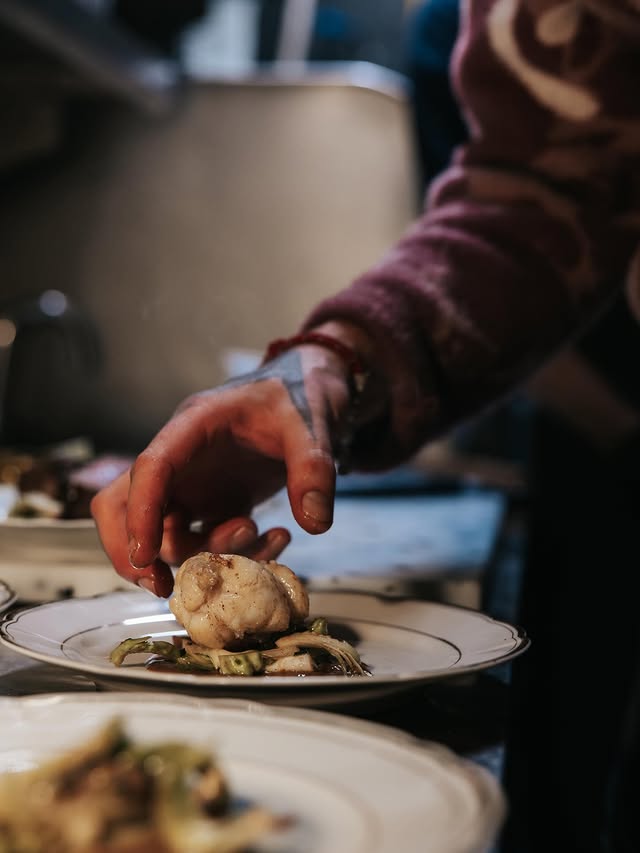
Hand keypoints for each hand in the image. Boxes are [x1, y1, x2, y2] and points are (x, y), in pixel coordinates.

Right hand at [91, 336, 361, 596]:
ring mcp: (196, 484)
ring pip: (168, 533)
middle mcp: (183, 459)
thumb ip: (314, 468)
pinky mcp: (215, 503)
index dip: (141, 512)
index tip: (145, 556)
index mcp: (195, 425)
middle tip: (163, 586)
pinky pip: (205, 540)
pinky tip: (278, 539)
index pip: (151, 467)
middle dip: (135, 549)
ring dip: (206, 553)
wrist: (313, 390)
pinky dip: (234, 553)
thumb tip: (314, 523)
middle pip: (125, 503)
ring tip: (263, 536)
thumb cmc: (301, 393)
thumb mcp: (313, 423)